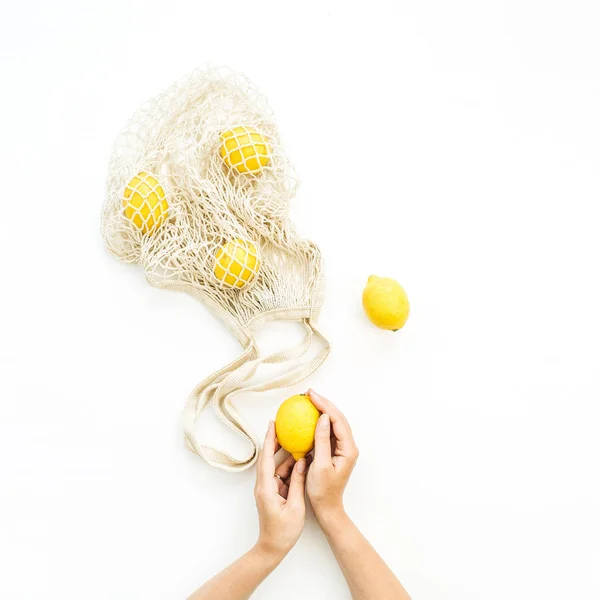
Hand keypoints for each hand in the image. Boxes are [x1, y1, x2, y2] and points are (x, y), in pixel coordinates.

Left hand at [254, 420, 309, 559]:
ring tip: (296, 439)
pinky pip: (279, 474)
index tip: (272, 423)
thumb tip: (301, 462)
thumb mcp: (295, 507)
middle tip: (284, 424)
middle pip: (268, 457)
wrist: (272, 548)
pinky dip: (288, 466)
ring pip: (275, 465)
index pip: (266, 457)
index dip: (269, 439)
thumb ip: (297, 482)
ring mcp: (267, 488)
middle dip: (275, 440)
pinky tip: (298, 460)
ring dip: (285, 454)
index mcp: (267, 487)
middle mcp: (264, 485)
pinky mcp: (272, 492)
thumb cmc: (283, 532)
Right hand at [306, 390, 358, 523]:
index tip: (311, 396)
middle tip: (309, 393)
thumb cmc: (323, 490)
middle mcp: (348, 446)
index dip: (324, 405)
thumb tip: (322, 418)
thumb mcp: (320, 465)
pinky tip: (308, 416)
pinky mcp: (335, 450)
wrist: (327, 508)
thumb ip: (322, 440)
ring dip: (322, 410)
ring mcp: (342, 448)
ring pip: (334, 422)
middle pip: (337, 418)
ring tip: (309, 400)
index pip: (337, 420)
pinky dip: (319, 421)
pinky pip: (328, 431)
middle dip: (324, 403)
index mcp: (348, 449)